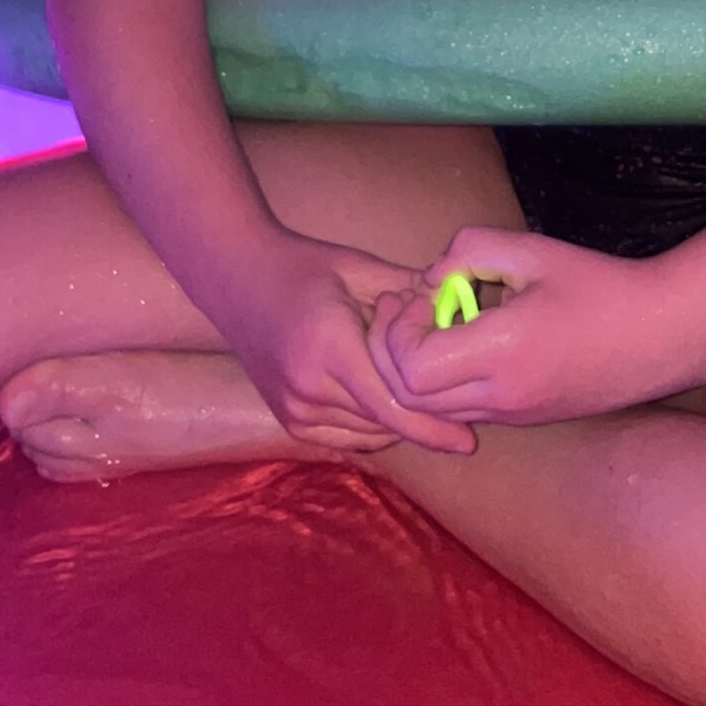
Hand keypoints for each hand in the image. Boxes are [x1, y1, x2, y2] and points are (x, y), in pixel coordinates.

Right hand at [209, 233, 478, 456]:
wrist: (237, 279)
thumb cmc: (303, 266)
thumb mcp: (359, 268)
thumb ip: (409, 292)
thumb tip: (460, 306)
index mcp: (330, 348)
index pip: (391, 405)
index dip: (433, 427)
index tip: (468, 440)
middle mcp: (309, 388)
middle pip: (384, 423)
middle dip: (423, 419)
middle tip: (460, 413)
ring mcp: (294, 410)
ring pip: (367, 436)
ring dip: (399, 425)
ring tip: (426, 404)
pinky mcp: (290, 421)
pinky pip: (346, 438)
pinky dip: (373, 428)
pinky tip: (389, 405)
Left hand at [365, 226, 681, 426]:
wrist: (661, 336)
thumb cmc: (599, 286)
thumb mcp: (532, 250)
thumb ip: (470, 250)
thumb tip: (431, 278)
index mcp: (502, 352)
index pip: (411, 369)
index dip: (402, 331)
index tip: (426, 294)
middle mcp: (501, 395)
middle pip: (411, 398)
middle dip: (399, 352)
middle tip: (421, 307)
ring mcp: (513, 415)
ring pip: (435, 412)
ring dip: (423, 370)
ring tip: (447, 323)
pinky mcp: (525, 420)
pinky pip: (465, 411)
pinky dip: (450, 382)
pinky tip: (474, 342)